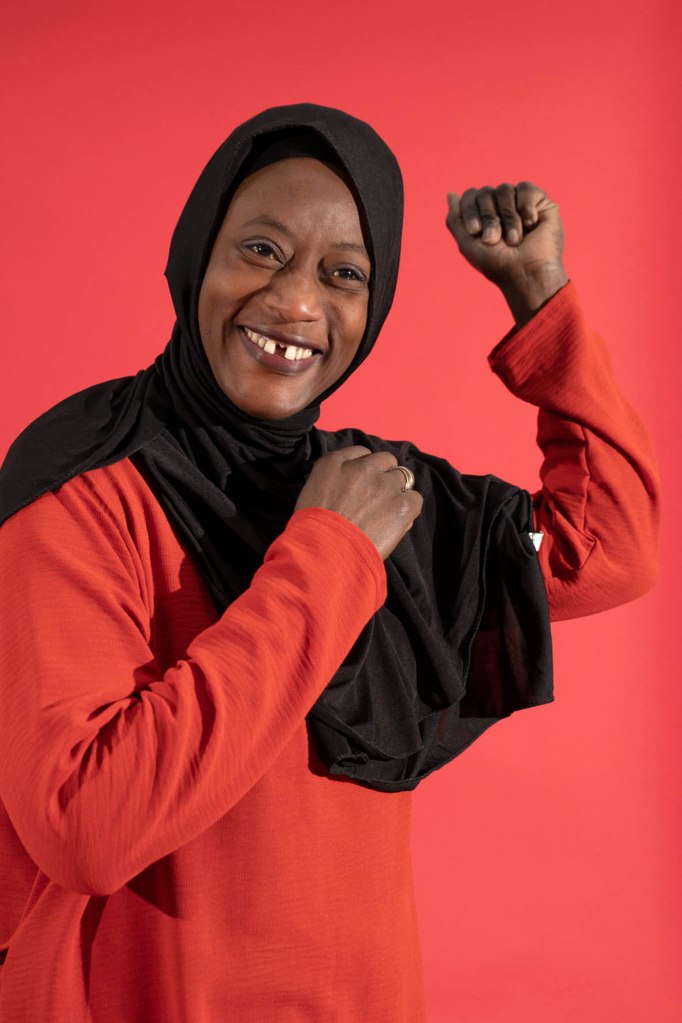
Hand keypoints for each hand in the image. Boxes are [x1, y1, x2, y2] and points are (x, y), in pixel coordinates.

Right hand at [294, 447, 423, 560]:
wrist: (325, 553)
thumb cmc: (311, 529)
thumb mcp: (310, 492)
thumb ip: (332, 478)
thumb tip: (351, 483)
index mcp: (334, 463)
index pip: (362, 453)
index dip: (365, 470)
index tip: (362, 485)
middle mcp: (362, 468)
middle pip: (386, 461)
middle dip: (383, 477)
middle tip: (376, 499)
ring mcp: (384, 485)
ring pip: (403, 478)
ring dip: (396, 492)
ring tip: (386, 513)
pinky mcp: (402, 505)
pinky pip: (415, 498)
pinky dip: (409, 508)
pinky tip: (396, 521)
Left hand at [446, 182, 568, 325]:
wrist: (526, 273)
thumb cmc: (497, 264)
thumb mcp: (467, 244)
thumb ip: (455, 219)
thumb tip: (450, 194)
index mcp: (484, 215)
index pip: (470, 196)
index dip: (469, 211)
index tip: (475, 232)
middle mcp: (501, 207)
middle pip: (485, 192)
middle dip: (488, 217)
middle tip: (494, 240)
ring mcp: (520, 203)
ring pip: (505, 189)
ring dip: (508, 218)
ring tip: (514, 239)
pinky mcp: (540, 202)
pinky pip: (526, 188)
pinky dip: (525, 206)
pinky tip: (531, 223)